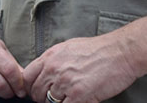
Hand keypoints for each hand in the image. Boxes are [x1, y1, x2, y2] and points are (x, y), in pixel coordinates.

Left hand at [23, 35, 137, 102]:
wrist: (119, 52)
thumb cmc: (96, 49)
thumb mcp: (66, 48)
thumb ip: (52, 61)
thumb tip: (44, 72)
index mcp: (49, 57)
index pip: (27, 77)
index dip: (30, 87)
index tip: (37, 91)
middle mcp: (54, 69)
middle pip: (36, 92)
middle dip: (42, 98)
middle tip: (52, 100)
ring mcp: (65, 83)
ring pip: (49, 102)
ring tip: (67, 99)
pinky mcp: (79, 95)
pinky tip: (77, 101)